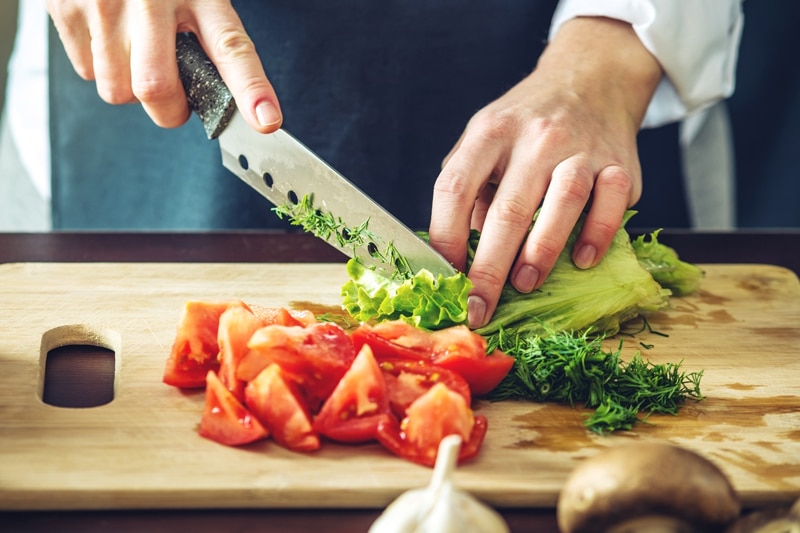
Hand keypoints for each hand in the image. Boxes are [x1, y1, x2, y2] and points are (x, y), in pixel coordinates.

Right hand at [46, 0, 281, 131]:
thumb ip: (213, 43)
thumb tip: (239, 103)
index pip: (231, 49)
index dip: (250, 90)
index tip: (265, 120)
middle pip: (156, 88)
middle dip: (169, 110)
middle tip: (176, 98)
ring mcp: (104, 4)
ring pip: (117, 90)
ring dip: (131, 88)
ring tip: (138, 53)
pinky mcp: (67, 8)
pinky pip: (88, 73)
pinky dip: (103, 69)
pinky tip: (111, 39)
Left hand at [428, 17, 662, 328]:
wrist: (590, 78)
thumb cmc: (525, 124)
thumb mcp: (485, 139)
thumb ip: (469, 188)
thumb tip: (457, 254)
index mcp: (489, 132)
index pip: (454, 187)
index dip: (444, 237)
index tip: (444, 277)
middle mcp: (534, 137)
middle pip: (507, 208)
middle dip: (489, 268)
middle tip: (479, 307)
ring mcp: (580, 147)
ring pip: (563, 201)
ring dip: (542, 251)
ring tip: (525, 283)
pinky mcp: (619, 161)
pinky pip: (612, 201)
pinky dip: (598, 234)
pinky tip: (583, 259)